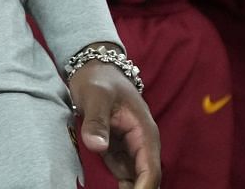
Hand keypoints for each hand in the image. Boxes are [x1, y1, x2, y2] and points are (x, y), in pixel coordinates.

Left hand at [69, 60, 159, 188]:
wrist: (94, 69)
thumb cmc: (98, 80)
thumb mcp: (96, 96)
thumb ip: (96, 120)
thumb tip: (96, 146)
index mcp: (144, 132)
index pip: (150, 169)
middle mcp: (142, 143)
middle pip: (145, 178)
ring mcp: (131, 148)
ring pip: (135, 179)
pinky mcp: (119, 151)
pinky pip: (123, 173)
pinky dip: (118, 184)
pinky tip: (104, 188)